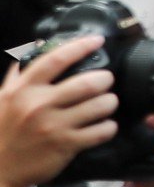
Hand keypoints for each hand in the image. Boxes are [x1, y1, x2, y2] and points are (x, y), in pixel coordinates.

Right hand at [0, 38, 112, 186]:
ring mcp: (53, 126)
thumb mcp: (2, 99)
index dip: (80, 46)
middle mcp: (38, 105)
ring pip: (99, 106)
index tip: (97, 40)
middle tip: (106, 80)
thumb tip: (35, 47)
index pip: (55, 59)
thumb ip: (18, 74)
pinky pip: (101, 131)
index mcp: (22, 90)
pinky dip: (109, 126)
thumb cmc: (2, 131)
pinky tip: (105, 125)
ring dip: (110, 102)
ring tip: (108, 102)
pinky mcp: (66, 145)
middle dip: (105, 79)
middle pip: (87, 83)